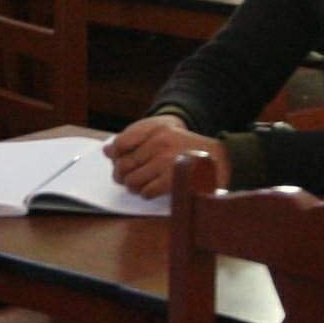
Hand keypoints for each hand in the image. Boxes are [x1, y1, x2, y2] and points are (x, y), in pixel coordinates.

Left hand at [106, 113, 223, 198]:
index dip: (115, 156)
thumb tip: (107, 151)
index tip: (118, 160)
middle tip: (126, 178)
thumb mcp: (161, 132)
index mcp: (155, 129)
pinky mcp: (172, 181)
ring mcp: (166, 162)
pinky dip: (146, 193)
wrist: (216, 157)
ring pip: (132, 181)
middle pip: (123, 165)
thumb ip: (133, 139)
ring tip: (141, 183)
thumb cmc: (183, 146)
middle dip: (121, 175)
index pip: (120, 144)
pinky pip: (146, 192)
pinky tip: (153, 188)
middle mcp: (159, 144)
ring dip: (133, 186)